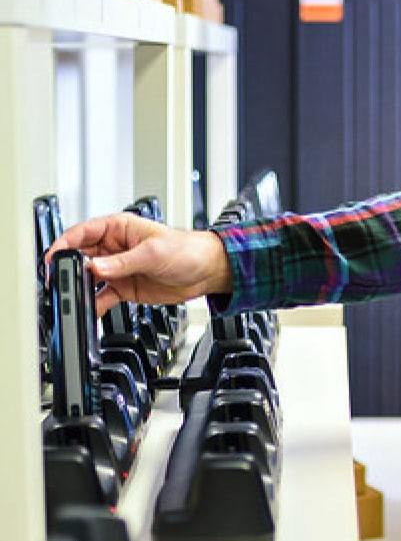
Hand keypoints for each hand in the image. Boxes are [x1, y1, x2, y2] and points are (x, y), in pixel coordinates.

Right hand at [47, 212, 232, 317]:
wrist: (207, 271)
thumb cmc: (187, 250)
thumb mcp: (153, 253)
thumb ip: (123, 262)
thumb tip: (96, 267)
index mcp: (120, 229)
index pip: (83, 233)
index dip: (65, 244)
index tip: (53, 258)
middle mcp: (114, 248)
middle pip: (80, 257)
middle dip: (67, 269)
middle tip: (58, 282)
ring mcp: (118, 269)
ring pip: (88, 278)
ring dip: (78, 288)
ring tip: (70, 299)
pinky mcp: (124, 287)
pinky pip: (101, 297)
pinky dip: (93, 305)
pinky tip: (89, 311)